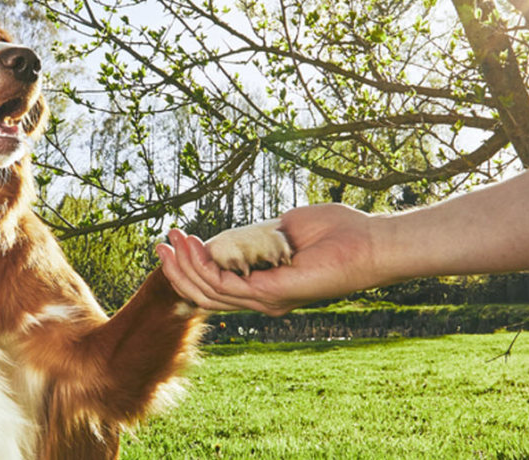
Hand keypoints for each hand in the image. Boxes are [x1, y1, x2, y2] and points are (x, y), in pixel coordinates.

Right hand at [154, 203, 389, 315]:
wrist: (368, 241)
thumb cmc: (336, 232)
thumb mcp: (282, 228)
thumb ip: (254, 235)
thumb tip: (228, 234)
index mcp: (265, 285)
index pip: (217, 285)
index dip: (191, 266)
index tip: (173, 241)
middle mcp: (263, 298)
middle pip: (206, 293)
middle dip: (178, 269)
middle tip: (160, 244)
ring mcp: (266, 299)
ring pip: (210, 292)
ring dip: (186, 265)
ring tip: (172, 239)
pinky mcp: (271, 295)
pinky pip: (226, 285)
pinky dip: (204, 266)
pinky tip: (194, 245)